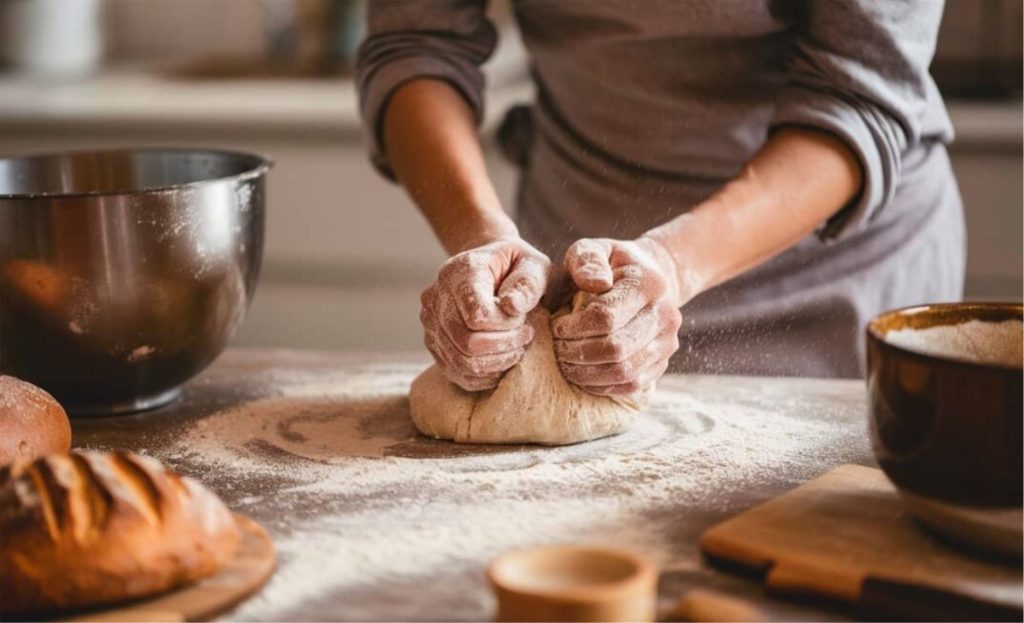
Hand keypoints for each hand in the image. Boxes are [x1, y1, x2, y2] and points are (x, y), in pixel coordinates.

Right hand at [421, 238, 550, 390]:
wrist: (493, 267)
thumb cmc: (517, 266)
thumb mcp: (533, 265)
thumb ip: (528, 284)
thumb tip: (512, 307)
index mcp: (459, 272)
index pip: (477, 316)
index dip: (507, 326)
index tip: (524, 320)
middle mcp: (436, 296)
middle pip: (466, 342)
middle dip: (503, 347)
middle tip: (525, 338)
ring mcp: (431, 322)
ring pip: (460, 361)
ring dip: (496, 363)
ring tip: (516, 348)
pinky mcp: (433, 342)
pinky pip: (455, 372)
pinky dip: (483, 375)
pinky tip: (502, 360)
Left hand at [552, 236, 686, 395]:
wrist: (646, 278)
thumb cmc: (608, 266)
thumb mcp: (592, 249)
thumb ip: (587, 259)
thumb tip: (595, 283)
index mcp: (649, 283)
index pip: (606, 317)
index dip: (573, 327)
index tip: (557, 325)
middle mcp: (666, 315)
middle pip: (615, 348)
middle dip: (577, 352)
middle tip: (557, 346)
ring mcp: (668, 342)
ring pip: (623, 371)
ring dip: (586, 372)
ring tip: (565, 361)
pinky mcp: (662, 363)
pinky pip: (630, 385)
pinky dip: (601, 385)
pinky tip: (582, 372)